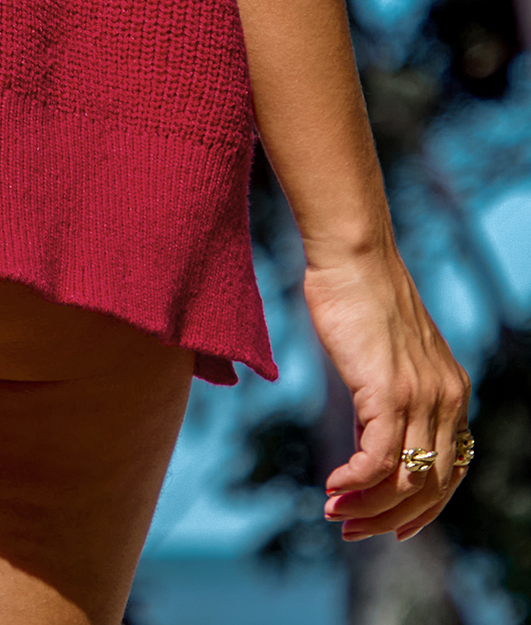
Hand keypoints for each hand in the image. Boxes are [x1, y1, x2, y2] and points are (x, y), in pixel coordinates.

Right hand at [303, 245, 470, 542]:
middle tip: (350, 529)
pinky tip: (331, 484)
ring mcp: (421, 397)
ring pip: (405, 482)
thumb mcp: (387, 357)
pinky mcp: (389, 392)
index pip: (450, 474)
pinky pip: (378, 461)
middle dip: (388, 520)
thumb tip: (368, 439)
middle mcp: (447, 399)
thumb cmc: (358, 297)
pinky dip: (354, 482)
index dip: (420, 511)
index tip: (385, 527)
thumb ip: (390, 398)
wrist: (353, 255)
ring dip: (366, 507)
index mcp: (452, 392)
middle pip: (431, 488)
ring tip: (333, 511)